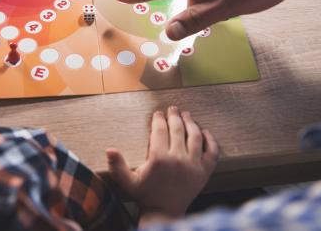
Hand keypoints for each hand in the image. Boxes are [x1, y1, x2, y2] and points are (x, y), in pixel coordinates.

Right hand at [105, 106, 218, 220]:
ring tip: (186, 115)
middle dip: (174, 116)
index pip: (160, 131)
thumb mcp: (128, 181)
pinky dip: (210, 140)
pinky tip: (205, 132)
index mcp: (159, 158)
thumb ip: (117, 166)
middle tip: (172, 109)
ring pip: (195, 136)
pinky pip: (212, 152)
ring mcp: (194, 165)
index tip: (158, 113)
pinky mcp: (204, 172)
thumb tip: (108, 149)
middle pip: (178, 130)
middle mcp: (178, 159)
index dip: (158, 119)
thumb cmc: (145, 195)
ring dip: (191, 123)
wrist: (164, 212)